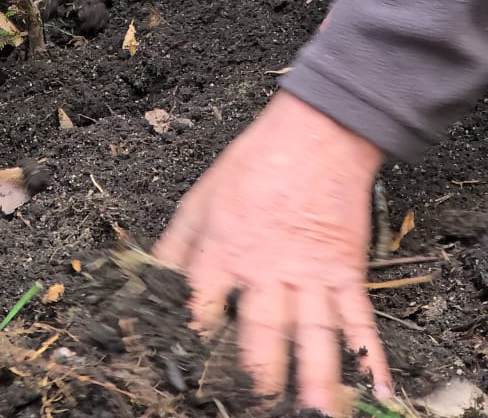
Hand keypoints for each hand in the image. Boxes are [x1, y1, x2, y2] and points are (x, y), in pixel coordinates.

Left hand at [155, 92, 389, 414]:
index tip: (189, 381)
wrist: (316, 133)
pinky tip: (378, 389)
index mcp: (224, 250)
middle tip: (254, 409)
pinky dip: (372, 357)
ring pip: (312, 336)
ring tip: (315, 415)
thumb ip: (173, 249)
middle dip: (256, 379)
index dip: (192, 345)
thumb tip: (144, 285)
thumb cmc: (256, 163)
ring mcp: (310, 272)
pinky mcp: (345, 270)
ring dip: (314, 381)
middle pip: (260, 333)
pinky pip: (359, 319)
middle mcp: (266, 268)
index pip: (200, 307)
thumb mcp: (200, 200)